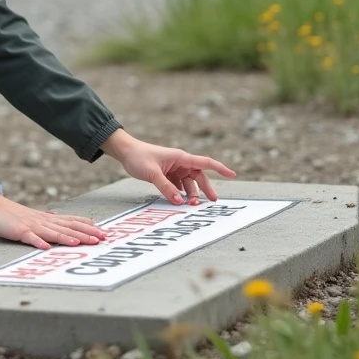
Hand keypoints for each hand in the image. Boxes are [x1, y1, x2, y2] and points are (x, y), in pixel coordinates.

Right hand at [0, 194, 107, 250]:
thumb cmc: (12, 214)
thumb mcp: (33, 216)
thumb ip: (47, 219)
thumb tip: (60, 218)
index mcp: (47, 219)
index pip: (71, 222)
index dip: (88, 227)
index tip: (103, 231)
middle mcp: (43, 221)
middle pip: (68, 228)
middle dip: (86, 234)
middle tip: (102, 238)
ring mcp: (31, 226)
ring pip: (53, 232)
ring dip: (68, 238)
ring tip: (81, 243)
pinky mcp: (19, 231)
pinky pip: (30, 238)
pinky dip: (38, 242)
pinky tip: (47, 247)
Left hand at [102, 130, 235, 205]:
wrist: (125, 152)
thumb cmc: (139, 157)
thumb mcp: (153, 174)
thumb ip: (166, 188)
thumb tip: (180, 202)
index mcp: (180, 157)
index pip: (205, 162)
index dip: (220, 168)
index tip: (233, 175)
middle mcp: (180, 162)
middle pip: (198, 176)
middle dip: (205, 189)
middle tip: (211, 202)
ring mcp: (173, 169)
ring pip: (188, 183)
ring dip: (190, 194)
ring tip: (191, 206)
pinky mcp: (166, 174)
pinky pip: (178, 185)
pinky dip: (180, 193)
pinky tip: (179, 201)